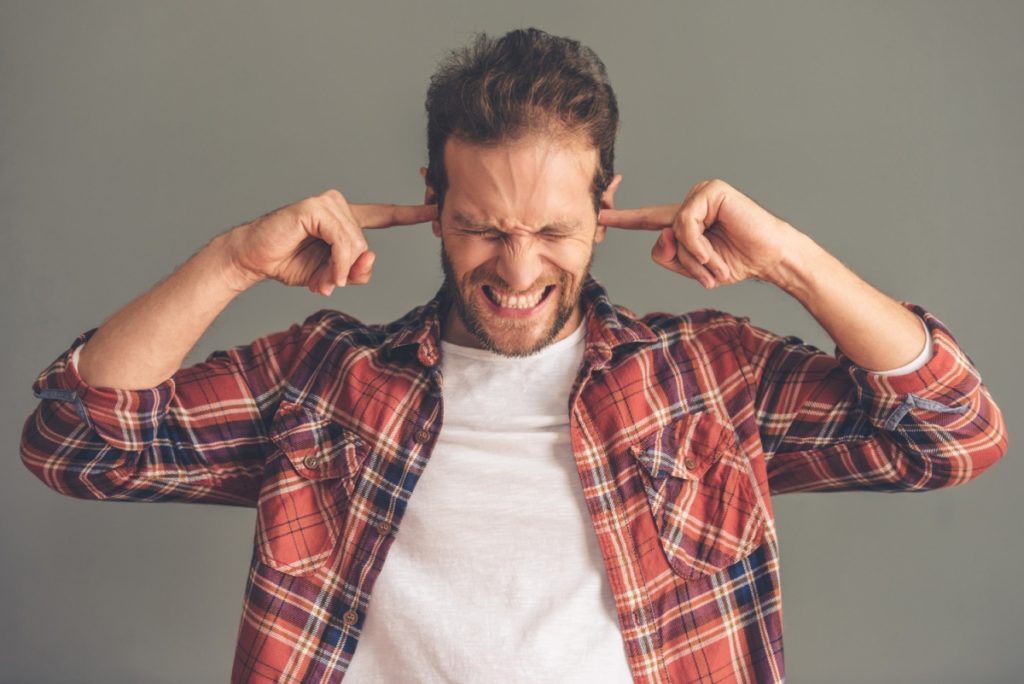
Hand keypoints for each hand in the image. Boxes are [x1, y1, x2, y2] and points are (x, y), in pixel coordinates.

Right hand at [224, 189, 436, 295]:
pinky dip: (337, 263)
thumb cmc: (291, 263)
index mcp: (346, 220)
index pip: (384, 215)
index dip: (410, 213)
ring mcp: (328, 204)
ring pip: (357, 244)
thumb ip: (356, 270)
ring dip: (341, 270)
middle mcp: (339, 206)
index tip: (436, 208)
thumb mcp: (332, 275)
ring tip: (323, 279)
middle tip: (328, 282)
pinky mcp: (315, 207)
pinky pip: (343, 242)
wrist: (256, 259)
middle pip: (366, 245)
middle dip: (349, 270)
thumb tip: (370, 257)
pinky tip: (326, 273)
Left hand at [598, 179, 799, 288]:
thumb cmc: (735, 261)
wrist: (770, 258)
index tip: (599, 216)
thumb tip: (661, 234)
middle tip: (710, 273)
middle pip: (660, 237)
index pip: (647, 220)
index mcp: (682, 221)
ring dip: (694, 257)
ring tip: (716, 262)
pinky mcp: (711, 190)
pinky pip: (685, 224)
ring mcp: (700, 194)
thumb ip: (668, 256)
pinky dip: (697, 244)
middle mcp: (688, 204)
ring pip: (672, 232)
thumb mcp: (693, 268)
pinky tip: (713, 250)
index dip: (622, 219)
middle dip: (684, 263)